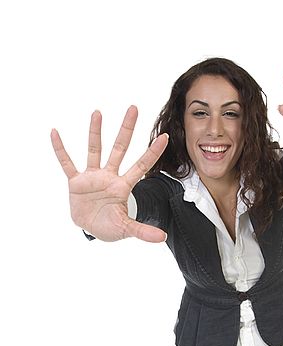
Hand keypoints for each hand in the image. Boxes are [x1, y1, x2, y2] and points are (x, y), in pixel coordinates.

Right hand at [51, 106, 168, 241]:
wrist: (90, 229)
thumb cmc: (110, 226)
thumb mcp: (125, 229)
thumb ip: (142, 231)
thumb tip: (162, 237)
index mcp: (123, 186)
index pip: (142, 165)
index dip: (152, 152)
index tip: (165, 136)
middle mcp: (109, 176)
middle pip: (120, 148)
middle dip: (127, 129)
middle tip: (134, 108)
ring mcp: (92, 177)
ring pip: (95, 149)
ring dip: (96, 132)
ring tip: (97, 112)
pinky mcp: (76, 182)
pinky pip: (67, 163)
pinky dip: (61, 150)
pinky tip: (55, 133)